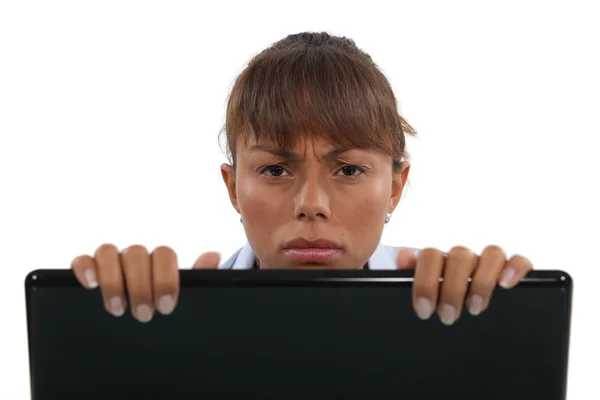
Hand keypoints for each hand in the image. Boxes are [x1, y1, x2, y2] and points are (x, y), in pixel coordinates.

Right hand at [71, 244, 220, 322]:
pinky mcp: (88, 272)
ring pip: (108, 252)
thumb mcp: (184, 301)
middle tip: (144, 316)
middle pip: (136, 254)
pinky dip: (85, 267)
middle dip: (140, 286)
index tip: (166, 307)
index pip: (164, 254)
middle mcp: (136, 258)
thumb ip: (199, 279)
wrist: (146, 331)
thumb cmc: (164, 312)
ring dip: (112, 280)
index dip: (165, 279)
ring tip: (118, 309)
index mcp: (161, 262)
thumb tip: (213, 255)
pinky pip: (82, 259)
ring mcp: (111, 263)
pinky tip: (90, 286)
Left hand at [396, 245, 533, 325]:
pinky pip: (519, 260)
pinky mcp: (514, 271)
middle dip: (452, 288)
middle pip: (459, 255)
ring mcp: (490, 263)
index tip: (423, 310)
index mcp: (440, 262)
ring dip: (482, 281)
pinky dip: (514, 268)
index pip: (431, 256)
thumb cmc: (438, 310)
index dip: (426, 281)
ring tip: (475, 309)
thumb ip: (409, 277)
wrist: (464, 327)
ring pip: (492, 253)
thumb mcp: (423, 298)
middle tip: (448, 316)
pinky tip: (506, 285)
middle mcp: (465, 259)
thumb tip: (405, 256)